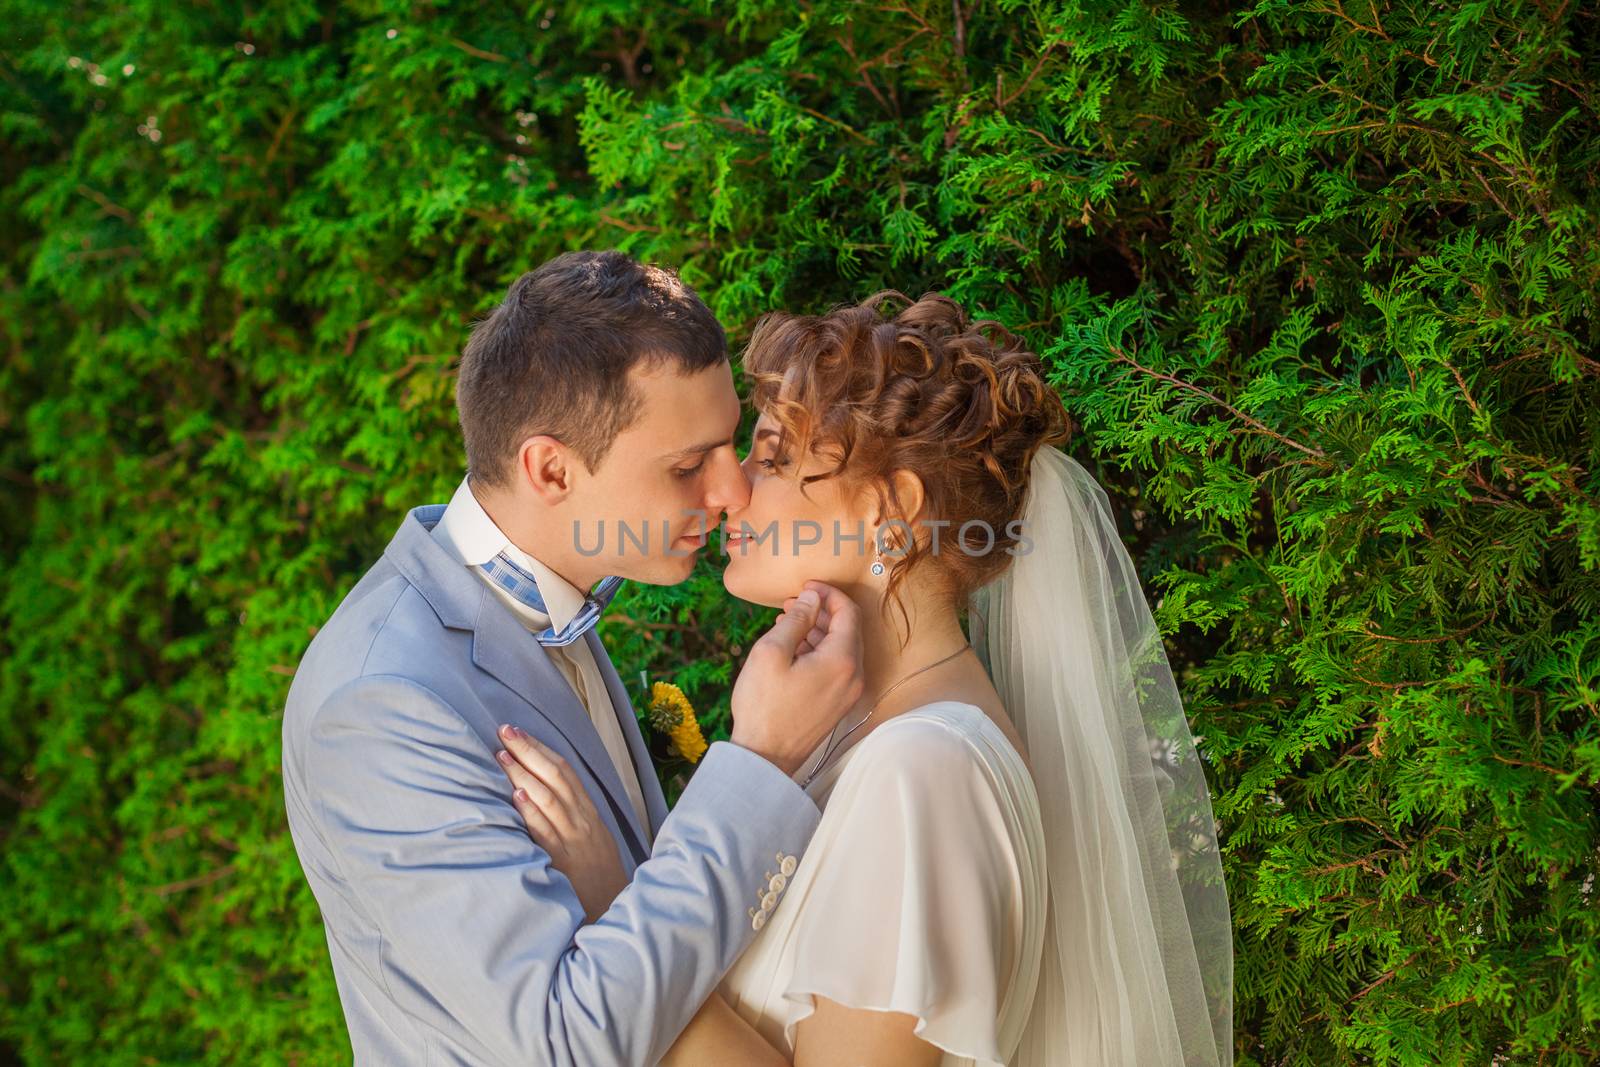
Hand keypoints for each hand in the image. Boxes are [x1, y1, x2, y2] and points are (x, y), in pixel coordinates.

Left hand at [495, 724, 627, 923]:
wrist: (613, 910)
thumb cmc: (597, 876)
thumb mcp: (591, 838)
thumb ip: (571, 816)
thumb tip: (541, 792)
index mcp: (589, 812)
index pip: (565, 771)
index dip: (542, 748)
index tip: (519, 732)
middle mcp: (583, 820)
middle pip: (556, 776)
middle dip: (529, 750)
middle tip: (505, 730)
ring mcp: (573, 839)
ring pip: (549, 798)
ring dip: (524, 774)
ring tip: (502, 755)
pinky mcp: (563, 860)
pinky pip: (546, 831)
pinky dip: (532, 811)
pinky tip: (517, 795)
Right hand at [730, 580, 865, 775]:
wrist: (765, 757)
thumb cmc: (764, 704)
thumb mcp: (772, 652)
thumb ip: (797, 619)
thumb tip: (812, 598)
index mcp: (843, 660)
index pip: (848, 612)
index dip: (828, 593)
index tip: (805, 586)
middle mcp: (854, 676)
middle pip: (848, 630)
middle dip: (822, 611)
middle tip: (792, 604)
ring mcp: (849, 693)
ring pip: (842, 649)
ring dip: (819, 631)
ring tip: (788, 624)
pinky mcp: (839, 705)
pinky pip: (838, 668)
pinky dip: (820, 652)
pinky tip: (795, 650)